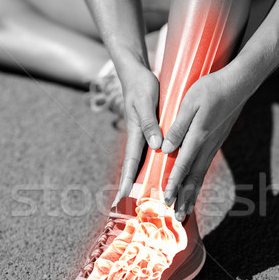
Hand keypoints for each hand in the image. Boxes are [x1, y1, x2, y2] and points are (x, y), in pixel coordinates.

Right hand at [115, 60, 162, 201]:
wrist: (137, 72)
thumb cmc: (141, 85)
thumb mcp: (146, 102)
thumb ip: (149, 123)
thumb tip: (156, 145)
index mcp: (135, 134)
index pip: (131, 163)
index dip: (126, 182)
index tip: (120, 198)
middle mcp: (139, 138)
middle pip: (135, 168)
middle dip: (131, 187)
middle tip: (129, 207)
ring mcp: (144, 136)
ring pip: (143, 162)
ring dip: (143, 179)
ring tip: (144, 197)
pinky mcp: (150, 131)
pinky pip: (152, 152)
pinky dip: (154, 164)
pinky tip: (158, 173)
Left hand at [162, 70, 247, 220]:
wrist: (239, 83)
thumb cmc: (212, 88)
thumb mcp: (190, 102)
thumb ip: (178, 126)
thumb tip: (166, 148)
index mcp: (199, 136)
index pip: (183, 164)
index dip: (174, 183)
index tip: (166, 199)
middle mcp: (207, 145)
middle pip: (194, 177)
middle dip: (184, 197)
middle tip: (177, 215)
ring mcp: (214, 144)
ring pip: (201, 174)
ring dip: (192, 193)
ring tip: (186, 209)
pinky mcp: (216, 141)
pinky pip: (205, 166)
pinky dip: (198, 180)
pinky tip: (195, 187)